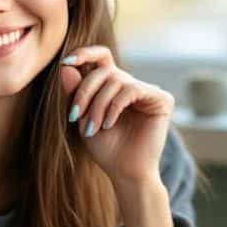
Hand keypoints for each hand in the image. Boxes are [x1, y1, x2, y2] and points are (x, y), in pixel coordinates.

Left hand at [59, 46, 173, 184]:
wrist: (125, 173)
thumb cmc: (105, 148)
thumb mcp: (83, 118)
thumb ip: (75, 93)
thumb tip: (66, 67)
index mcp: (113, 86)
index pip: (101, 58)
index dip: (85, 53)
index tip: (66, 61)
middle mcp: (131, 85)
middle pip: (103, 70)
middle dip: (85, 91)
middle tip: (76, 115)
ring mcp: (147, 91)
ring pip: (115, 81)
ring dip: (98, 105)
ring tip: (93, 128)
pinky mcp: (161, 99)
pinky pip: (131, 90)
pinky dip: (115, 107)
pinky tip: (109, 124)